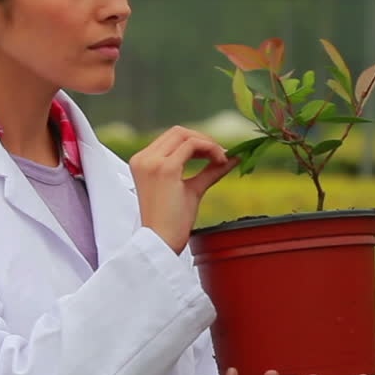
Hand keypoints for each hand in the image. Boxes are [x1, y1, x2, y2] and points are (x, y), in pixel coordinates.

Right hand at [131, 126, 237, 254]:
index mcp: (143, 162)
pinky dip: (210, 149)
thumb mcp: (191, 189)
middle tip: (222, 156)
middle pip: (178, 132)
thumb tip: (232, 158)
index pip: (172, 139)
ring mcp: (152, 162)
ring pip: (185, 135)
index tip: (215, 155)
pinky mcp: (165, 169)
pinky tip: (220, 162)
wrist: (161, 242)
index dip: (197, 142)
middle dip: (204, 140)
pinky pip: (192, 145)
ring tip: (221, 160)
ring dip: (208, 144)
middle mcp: (144, 158)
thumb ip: (208, 171)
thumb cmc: (172, 223)